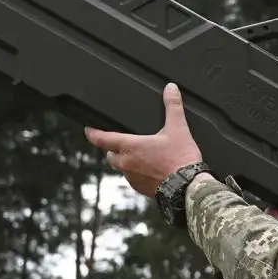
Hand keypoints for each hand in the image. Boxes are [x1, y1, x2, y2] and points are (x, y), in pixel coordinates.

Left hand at [84, 83, 202, 196]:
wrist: (188, 187)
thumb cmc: (180, 159)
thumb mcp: (178, 128)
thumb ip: (173, 106)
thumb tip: (170, 88)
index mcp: (130, 146)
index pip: (104, 139)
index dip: (94, 134)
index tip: (89, 131)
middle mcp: (127, 163)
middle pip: (111, 155)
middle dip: (113, 150)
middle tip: (122, 144)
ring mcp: (133, 178)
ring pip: (122, 168)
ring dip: (127, 163)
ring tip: (143, 158)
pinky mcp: (142, 189)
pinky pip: (134, 180)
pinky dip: (138, 174)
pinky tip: (152, 171)